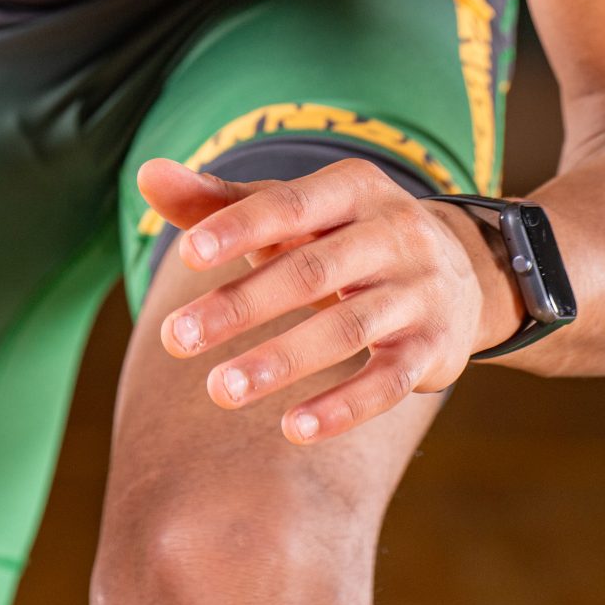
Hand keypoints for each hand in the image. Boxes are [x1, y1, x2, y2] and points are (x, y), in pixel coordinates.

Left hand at [135, 155, 519, 445]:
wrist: (460, 270)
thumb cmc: (342, 236)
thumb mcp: (293, 211)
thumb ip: (219, 202)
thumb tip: (145, 174)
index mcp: (353, 188)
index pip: (290, 205)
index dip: (240, 228)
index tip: (187, 255)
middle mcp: (393, 232)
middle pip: (312, 271)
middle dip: (241, 305)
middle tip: (174, 338)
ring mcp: (418, 290)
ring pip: (348, 328)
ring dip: (280, 361)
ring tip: (218, 390)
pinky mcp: (433, 346)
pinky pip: (389, 380)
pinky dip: (343, 407)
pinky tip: (293, 430)